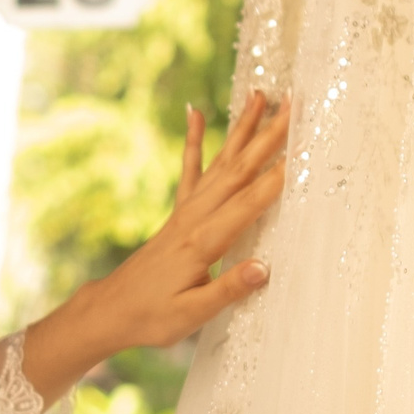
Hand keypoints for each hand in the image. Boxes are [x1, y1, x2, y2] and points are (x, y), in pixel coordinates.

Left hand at [19, 90, 289, 403]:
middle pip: (238, 172)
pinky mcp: (177, 214)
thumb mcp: (191, 315)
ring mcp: (185, 212)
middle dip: (267, 139)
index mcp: (203, 243)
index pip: (247, 205)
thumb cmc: (152, 317)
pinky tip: (196, 112)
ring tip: (262, 96)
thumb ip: (228, 290)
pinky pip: (189, 170)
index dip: (276, 179)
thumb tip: (263, 269)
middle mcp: (194, 219)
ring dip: (242, 130)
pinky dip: (194, 140)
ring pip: (220, 163)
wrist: (110, 310)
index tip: (302, 150)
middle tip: (293, 107)